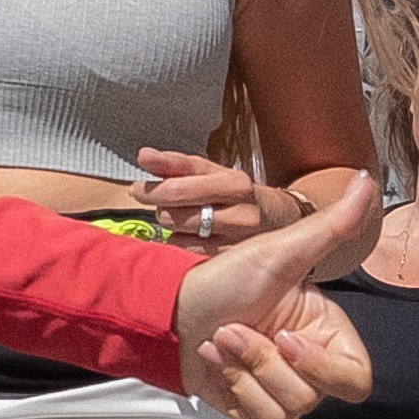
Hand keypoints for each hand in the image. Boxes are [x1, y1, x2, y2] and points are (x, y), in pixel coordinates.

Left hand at [137, 148, 299, 249]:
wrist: (281, 222)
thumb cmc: (239, 195)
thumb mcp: (215, 172)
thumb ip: (177, 165)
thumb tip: (144, 156)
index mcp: (235, 184)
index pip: (182, 185)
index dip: (153, 188)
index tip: (136, 188)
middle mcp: (240, 213)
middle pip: (175, 212)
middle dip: (161, 206)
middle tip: (162, 203)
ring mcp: (237, 241)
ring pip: (178, 234)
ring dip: (171, 225)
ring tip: (182, 218)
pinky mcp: (230, 262)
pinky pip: (186, 253)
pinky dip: (180, 244)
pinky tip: (191, 237)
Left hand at [178, 177, 375, 418]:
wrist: (171, 308)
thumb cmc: (224, 278)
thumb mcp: (278, 253)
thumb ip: (329, 226)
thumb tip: (366, 179)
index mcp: (329, 335)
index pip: (355, 381)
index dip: (320, 367)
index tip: (285, 337)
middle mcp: (311, 368)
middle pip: (308, 397)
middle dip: (261, 362)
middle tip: (233, 329)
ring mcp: (282, 395)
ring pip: (280, 413)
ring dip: (240, 374)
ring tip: (220, 341)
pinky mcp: (252, 415)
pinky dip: (229, 392)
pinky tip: (215, 364)